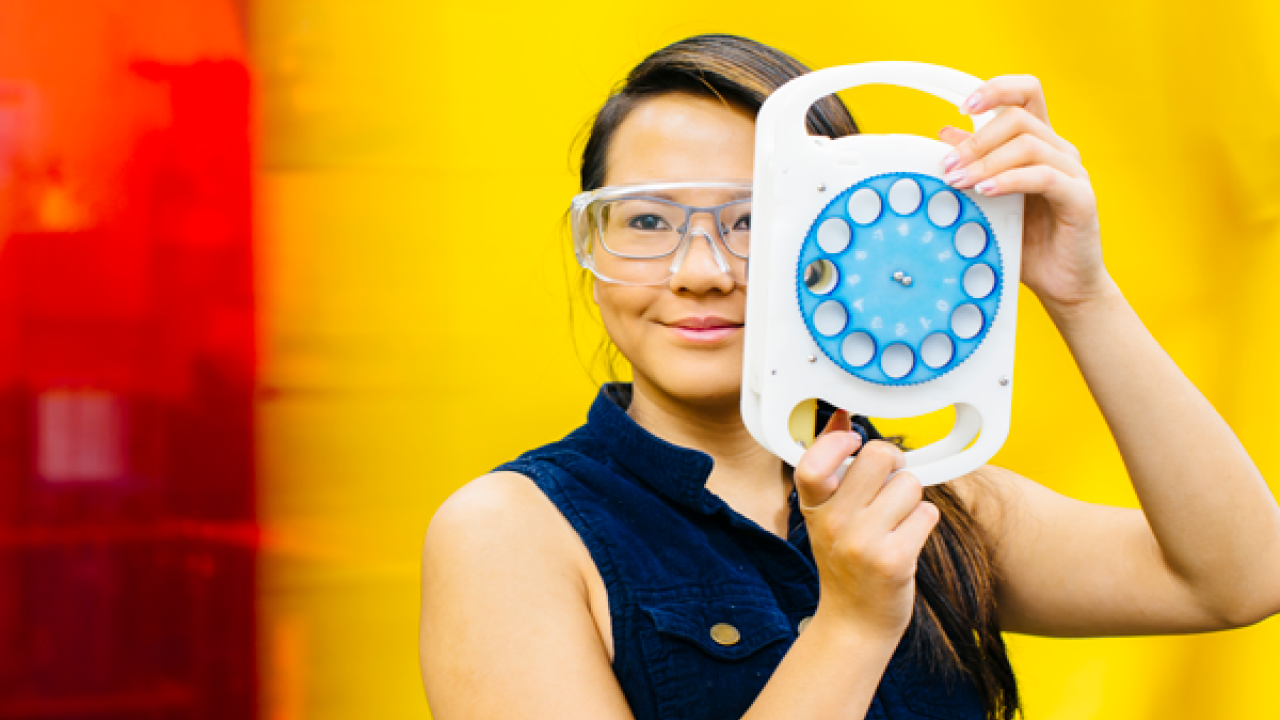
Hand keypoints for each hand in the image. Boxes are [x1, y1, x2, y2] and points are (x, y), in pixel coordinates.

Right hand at [793, 411, 939, 637]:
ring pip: (909, 484)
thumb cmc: (845, 562)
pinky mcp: (895, 559)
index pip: (814, 461)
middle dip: (893, 464)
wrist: (854, 622)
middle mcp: (834, 522)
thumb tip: (842, 417)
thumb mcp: (826, 514)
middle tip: (889, 483)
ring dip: (911, 499)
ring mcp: (863, 541)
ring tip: (896, 521)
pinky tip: (906, 539)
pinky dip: (923, 522)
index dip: (838, 441)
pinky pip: (926, 512)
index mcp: (814, 507)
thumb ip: (833, 465)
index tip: (853, 440)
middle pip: (879, 456)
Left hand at [938, 75, 1109, 310]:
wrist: (1060, 282)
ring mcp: (1073, 172)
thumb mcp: (989, 198)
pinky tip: (987, 191)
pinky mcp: (1080, 197)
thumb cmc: (1027, 240)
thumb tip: (945, 133)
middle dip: (976, 139)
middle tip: (948, 165)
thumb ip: (974, 164)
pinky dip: (1010, 180)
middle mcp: (1059, 150)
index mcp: (1039, 142)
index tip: (963, 106)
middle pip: (1019, 116)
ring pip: (1028, 144)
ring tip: (959, 182)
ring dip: (986, 161)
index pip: (1024, 94)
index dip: (995, 89)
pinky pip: (1045, 176)